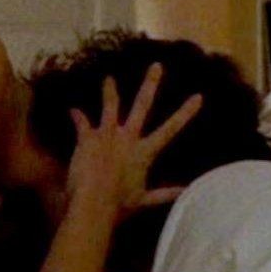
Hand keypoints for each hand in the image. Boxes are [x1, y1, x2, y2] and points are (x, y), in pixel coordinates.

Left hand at [66, 63, 201, 220]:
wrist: (93, 203)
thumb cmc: (120, 205)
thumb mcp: (145, 200)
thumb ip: (166, 193)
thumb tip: (187, 191)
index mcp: (144, 152)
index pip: (170, 129)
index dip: (185, 113)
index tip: (198, 97)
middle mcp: (128, 137)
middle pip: (142, 105)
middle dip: (150, 84)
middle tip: (156, 66)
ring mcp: (107, 134)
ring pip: (110, 106)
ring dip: (110, 91)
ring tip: (109, 78)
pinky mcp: (87, 138)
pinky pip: (82, 122)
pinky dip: (77, 117)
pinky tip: (73, 110)